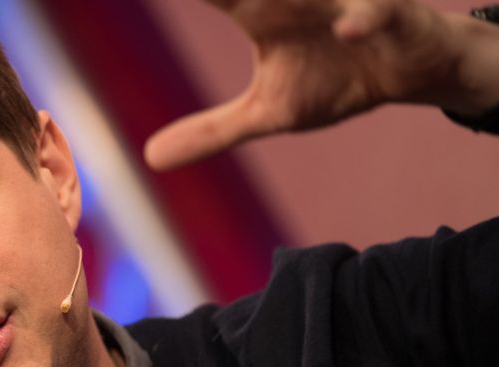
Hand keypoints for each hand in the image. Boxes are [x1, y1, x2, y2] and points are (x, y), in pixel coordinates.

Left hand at [145, 0, 498, 170]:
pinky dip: (363, 17)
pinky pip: (376, 10)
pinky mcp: (389, 13)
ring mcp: (339, 1)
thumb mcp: (267, 113)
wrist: (410, 72)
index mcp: (259, 12)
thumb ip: (211, 131)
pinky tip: (347, 26)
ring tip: (243, 2)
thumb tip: (149, 158)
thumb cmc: (335, 79)